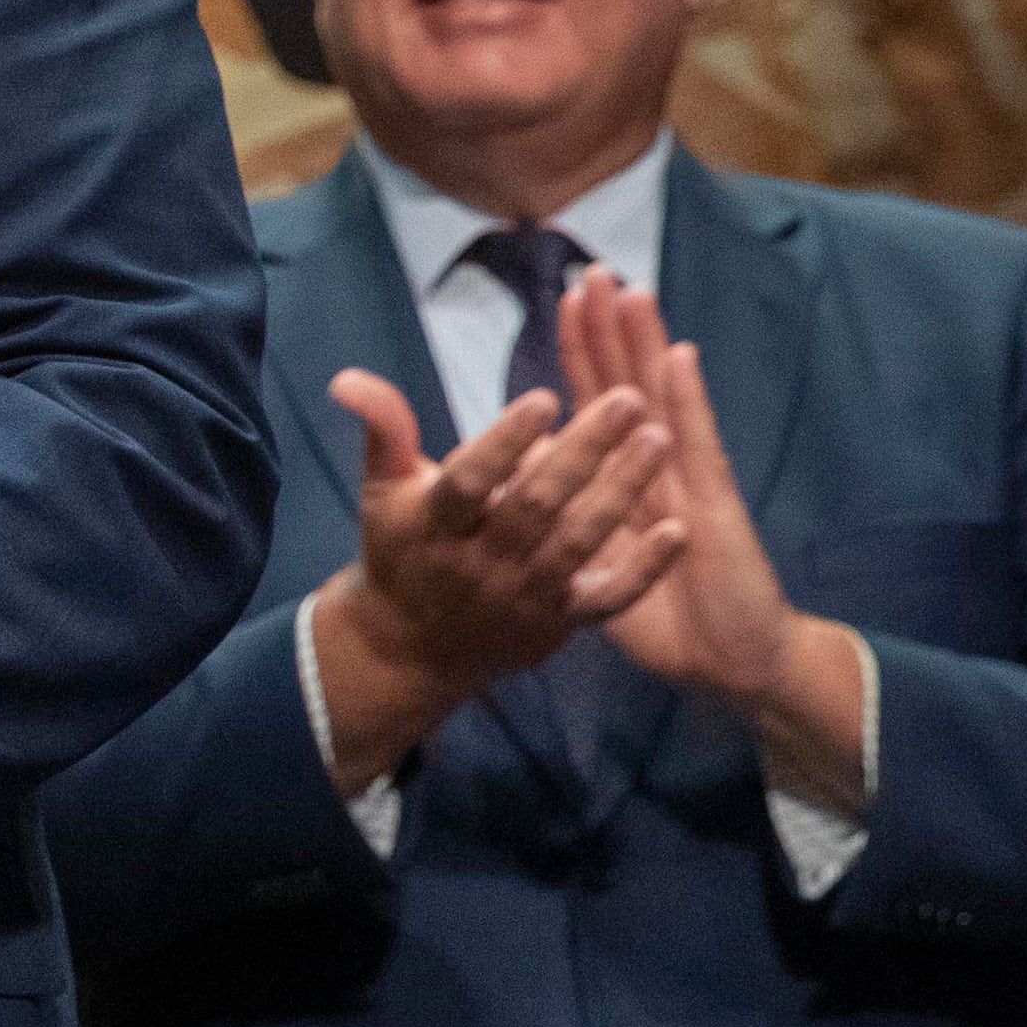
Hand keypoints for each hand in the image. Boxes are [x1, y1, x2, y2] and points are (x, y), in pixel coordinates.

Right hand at [306, 331, 681, 790]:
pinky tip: (677, 530)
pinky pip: (607, 598)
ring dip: (621, 491)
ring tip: (658, 438)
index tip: (545, 397)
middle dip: (582, 452)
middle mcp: (477, 564)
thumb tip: (349, 377)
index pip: (469, 481)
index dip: (504, 442)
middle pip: (534, 506)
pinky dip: (644, 568)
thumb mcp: (383, 490)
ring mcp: (522, 597)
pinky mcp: (559, 623)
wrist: (409, 649)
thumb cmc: (402, 551)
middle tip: (627, 399)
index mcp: (432, 526)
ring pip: (576, 542)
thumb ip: (383, 429)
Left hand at [565, 277, 869, 789]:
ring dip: (645, 345)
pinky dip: (686, 401)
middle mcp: (658, 468)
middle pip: (628, 384)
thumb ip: (567, 523)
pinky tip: (677, 357)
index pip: (598, 402)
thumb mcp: (598, 567)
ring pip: (661, 400)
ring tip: (629, 289)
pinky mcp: (715, 506)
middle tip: (589, 267)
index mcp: (626, 481)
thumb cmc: (667, 619)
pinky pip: (698, 446)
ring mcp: (689, 480)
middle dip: (608, 328)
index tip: (563, 299)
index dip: (581, 352)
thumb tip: (521, 483)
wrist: (731, 663)